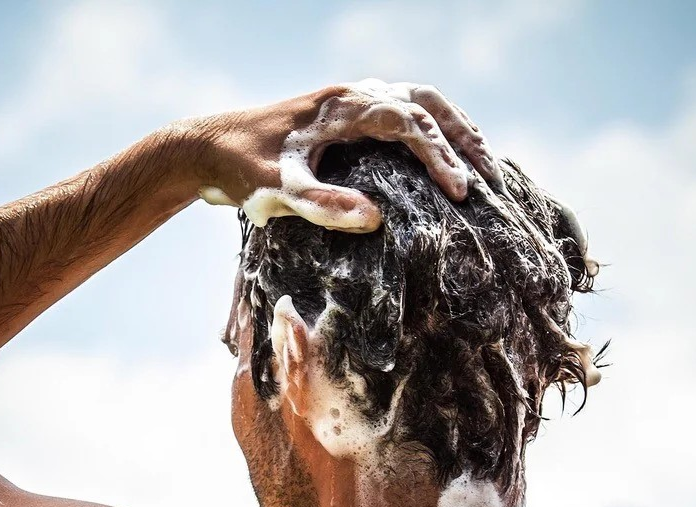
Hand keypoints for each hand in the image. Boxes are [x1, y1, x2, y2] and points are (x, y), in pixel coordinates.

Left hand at [194, 80, 500, 232]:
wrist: (205, 149)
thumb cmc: (238, 171)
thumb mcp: (276, 192)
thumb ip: (322, 205)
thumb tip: (374, 220)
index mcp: (343, 107)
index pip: (409, 121)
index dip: (441, 155)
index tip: (463, 192)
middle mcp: (351, 96)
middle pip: (426, 102)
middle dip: (463, 136)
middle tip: (490, 174)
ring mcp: (348, 103)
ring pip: (417, 101)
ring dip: (450, 128)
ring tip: (479, 163)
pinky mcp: (342, 119)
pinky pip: (399, 114)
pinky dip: (427, 131)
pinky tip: (435, 160)